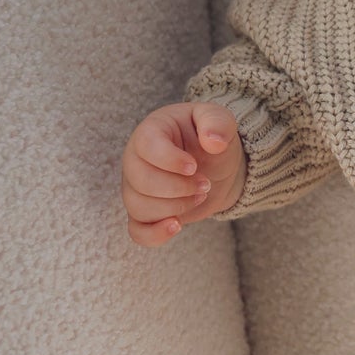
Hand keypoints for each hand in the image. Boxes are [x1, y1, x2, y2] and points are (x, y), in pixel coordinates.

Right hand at [121, 101, 243, 245]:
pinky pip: (138, 231)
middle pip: (141, 181)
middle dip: (179, 188)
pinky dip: (155, 234)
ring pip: (139, 207)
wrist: (216, 165)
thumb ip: (217, 122)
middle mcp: (135, 160)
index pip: (147, 146)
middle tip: (205, 183)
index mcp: (150, 132)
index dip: (170, 160)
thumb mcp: (218, 120)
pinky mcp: (146, 213)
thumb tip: (214, 141)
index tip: (194, 166)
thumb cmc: (211, 138)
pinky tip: (177, 226)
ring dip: (176, 207)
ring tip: (199, 195)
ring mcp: (136, 189)